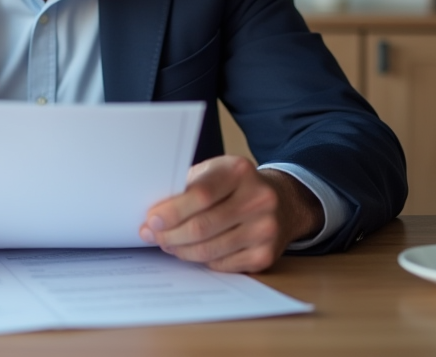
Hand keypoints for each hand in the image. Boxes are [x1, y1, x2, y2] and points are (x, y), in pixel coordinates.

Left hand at [139, 156, 322, 272]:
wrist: (283, 202)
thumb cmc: (238, 186)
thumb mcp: (216, 172)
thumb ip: (188, 187)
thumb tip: (154, 212)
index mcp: (240, 171)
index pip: (201, 195)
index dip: (172, 211)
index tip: (152, 220)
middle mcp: (258, 199)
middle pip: (202, 226)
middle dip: (170, 234)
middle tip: (153, 235)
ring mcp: (265, 229)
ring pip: (209, 249)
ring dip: (181, 250)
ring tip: (167, 244)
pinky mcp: (266, 255)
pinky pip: (221, 263)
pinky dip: (201, 260)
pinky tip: (191, 251)